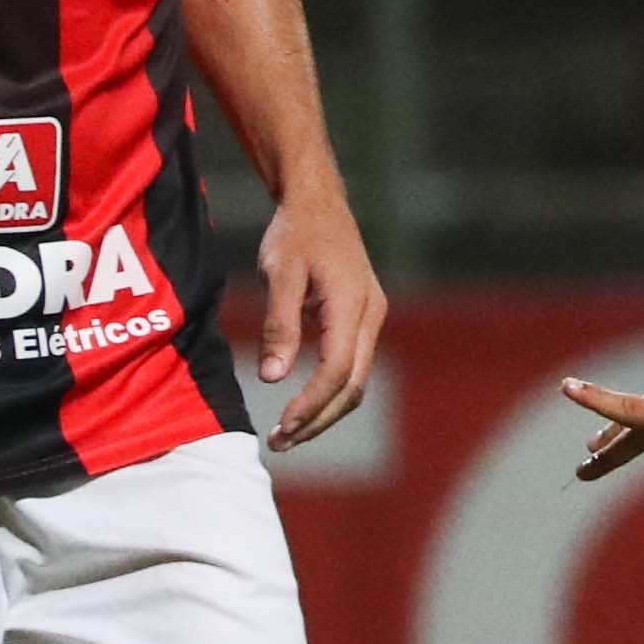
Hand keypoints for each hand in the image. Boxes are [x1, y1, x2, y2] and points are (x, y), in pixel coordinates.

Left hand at [256, 181, 387, 450]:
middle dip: (318, 419)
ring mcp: (371, 319)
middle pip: (353, 386)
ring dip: (324, 411)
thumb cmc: (296, 232)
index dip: (310, 403)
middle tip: (280, 441)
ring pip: (356, 381)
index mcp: (354, 306)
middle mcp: (371, 316)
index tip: (281, 427)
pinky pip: (352, 366)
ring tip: (288, 431)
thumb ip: (278, 325)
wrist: (318, 202)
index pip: (337, 370)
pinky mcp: (363, 319)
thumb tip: (272, 377)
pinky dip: (329, 392)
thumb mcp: (280, 272)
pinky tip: (302, 403)